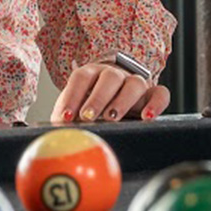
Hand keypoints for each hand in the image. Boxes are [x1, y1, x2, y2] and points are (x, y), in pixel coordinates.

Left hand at [50, 61, 169, 123]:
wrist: (117, 95)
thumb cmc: (92, 105)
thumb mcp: (76, 109)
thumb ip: (64, 119)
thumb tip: (50, 136)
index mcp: (92, 74)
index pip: (81, 77)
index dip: (73, 95)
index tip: (66, 116)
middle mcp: (115, 74)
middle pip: (108, 77)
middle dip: (97, 97)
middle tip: (88, 116)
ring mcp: (135, 82)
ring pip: (134, 83)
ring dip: (122, 100)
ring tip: (113, 117)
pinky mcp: (153, 93)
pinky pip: (160, 94)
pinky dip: (156, 104)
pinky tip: (147, 118)